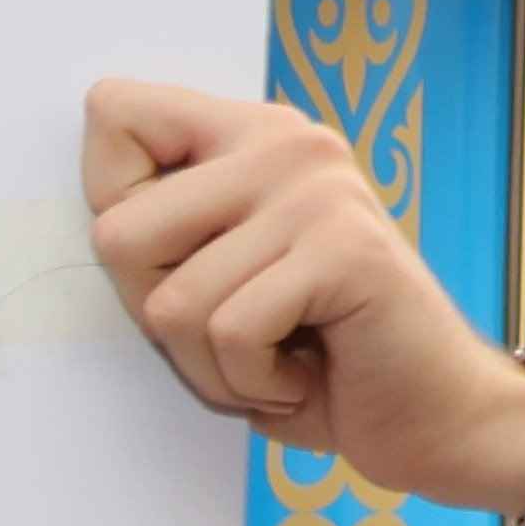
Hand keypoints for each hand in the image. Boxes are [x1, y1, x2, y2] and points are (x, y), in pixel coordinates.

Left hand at [83, 80, 524, 515]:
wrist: (428, 413)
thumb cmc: (307, 356)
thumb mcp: (210, 281)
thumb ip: (156, 232)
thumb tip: (96, 217)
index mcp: (247, 135)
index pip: (114, 112)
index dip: (110, 206)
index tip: (176, 256)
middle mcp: (285, 143)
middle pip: (116, 232)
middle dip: (156, 313)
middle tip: (234, 329)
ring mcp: (318, 192)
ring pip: (170, 303)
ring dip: (211, 366)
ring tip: (278, 355)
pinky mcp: (344, 250)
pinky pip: (229, 333)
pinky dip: (253, 383)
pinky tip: (307, 371)